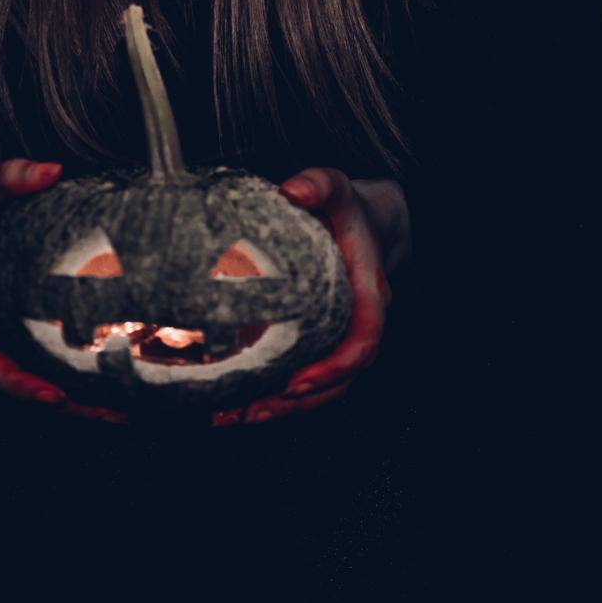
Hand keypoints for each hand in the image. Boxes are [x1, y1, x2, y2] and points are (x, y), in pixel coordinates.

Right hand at [0, 159, 124, 421]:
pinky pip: (28, 361)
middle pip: (14, 384)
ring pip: (23, 379)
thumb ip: (7, 176)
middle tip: (116, 414)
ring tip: (122, 410)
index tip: (55, 395)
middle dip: (63, 404)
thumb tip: (53, 169)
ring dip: (69, 400)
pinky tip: (101, 381)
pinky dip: (60, 376)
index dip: (18, 384)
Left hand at [212, 167, 405, 426]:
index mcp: (369, 295)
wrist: (360, 223)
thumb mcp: (337, 188)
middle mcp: (357, 325)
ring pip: (319, 388)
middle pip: (338, 381)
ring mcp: (338, 339)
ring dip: (279, 408)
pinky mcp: (317, 343)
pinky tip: (233, 403)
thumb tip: (292, 190)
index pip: (362, 342)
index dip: (333, 368)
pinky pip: (302, 377)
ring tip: (233, 417)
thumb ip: (319, 184)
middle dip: (296, 401)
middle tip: (251, 411)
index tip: (297, 381)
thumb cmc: (346, 209)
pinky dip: (272, 394)